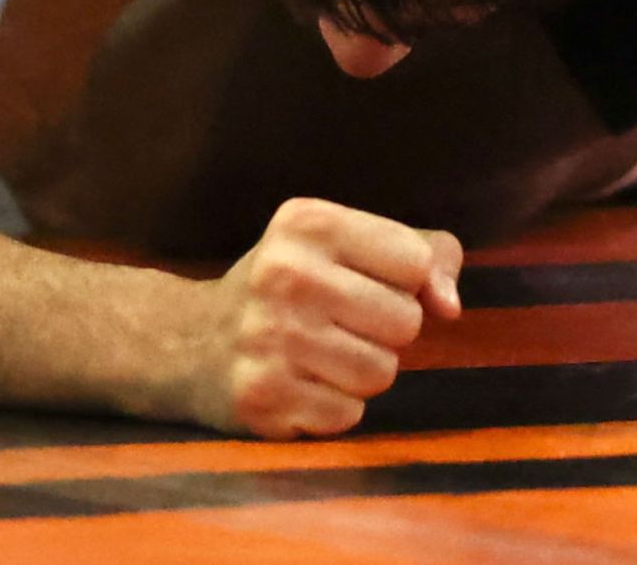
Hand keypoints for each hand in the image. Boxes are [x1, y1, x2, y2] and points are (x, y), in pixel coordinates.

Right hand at [202, 196, 460, 437]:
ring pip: (381, 372)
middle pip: (405, 321)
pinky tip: (300, 383)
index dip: (403, 281)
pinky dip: (334, 406)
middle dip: (384, 330)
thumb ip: (424, 254)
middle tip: (339, 323)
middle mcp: (285, 275)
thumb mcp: (346, 244)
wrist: (186, 341)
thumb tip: (450, 306)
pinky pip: (349, 413)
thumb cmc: (290, 287)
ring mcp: (269, 339)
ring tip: (321, 354)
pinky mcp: (262, 397)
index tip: (362, 282)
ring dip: (362, 371)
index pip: (416, 261)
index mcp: (309, 223)